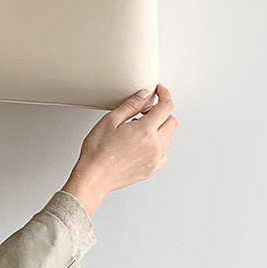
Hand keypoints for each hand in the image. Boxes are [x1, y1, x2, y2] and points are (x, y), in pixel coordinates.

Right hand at [61, 84, 176, 215]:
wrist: (94, 176)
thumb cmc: (98, 151)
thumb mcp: (111, 120)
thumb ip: (131, 105)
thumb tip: (143, 95)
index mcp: (146, 130)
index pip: (166, 107)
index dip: (165, 95)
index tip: (160, 91)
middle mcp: (155, 145)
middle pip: (172, 121)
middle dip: (163, 111)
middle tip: (147, 109)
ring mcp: (155, 159)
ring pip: (169, 137)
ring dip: (160, 128)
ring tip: (140, 127)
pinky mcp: (151, 169)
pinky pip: (163, 153)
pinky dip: (157, 145)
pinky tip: (142, 143)